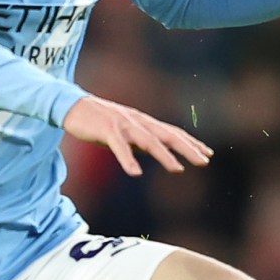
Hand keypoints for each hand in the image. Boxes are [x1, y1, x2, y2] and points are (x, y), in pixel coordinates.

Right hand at [61, 93, 212, 177]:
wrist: (72, 106)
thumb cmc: (100, 122)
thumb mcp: (126, 133)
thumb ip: (141, 141)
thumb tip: (157, 152)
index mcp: (144, 123)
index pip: (173, 133)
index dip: (191, 143)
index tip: (208, 154)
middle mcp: (138, 122)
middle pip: (167, 135)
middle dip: (187, 148)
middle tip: (204, 161)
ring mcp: (123, 125)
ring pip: (148, 141)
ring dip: (163, 156)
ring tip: (177, 169)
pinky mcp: (106, 130)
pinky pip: (119, 147)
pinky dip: (127, 159)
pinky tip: (135, 173)